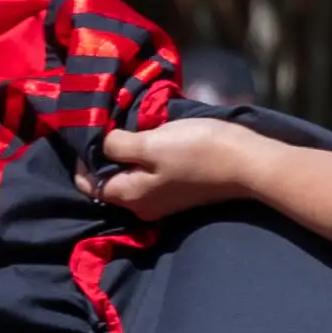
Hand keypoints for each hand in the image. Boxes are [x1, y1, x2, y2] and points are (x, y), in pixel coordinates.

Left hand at [90, 115, 269, 222]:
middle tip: (109, 126)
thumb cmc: (196, 151)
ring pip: (130, 179)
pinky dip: (144, 161)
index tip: (89, 132)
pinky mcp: (178, 193)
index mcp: (130, 196)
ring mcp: (162, 202)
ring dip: (126, 157)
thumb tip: (100, 145)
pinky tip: (152, 141)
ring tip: (128, 129)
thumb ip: (118, 145)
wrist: (247, 163)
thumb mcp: (151, 143)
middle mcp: (142, 206)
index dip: (84, 159)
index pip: (89, 184)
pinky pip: (148, 178)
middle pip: (109, 183)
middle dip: (105, 157)